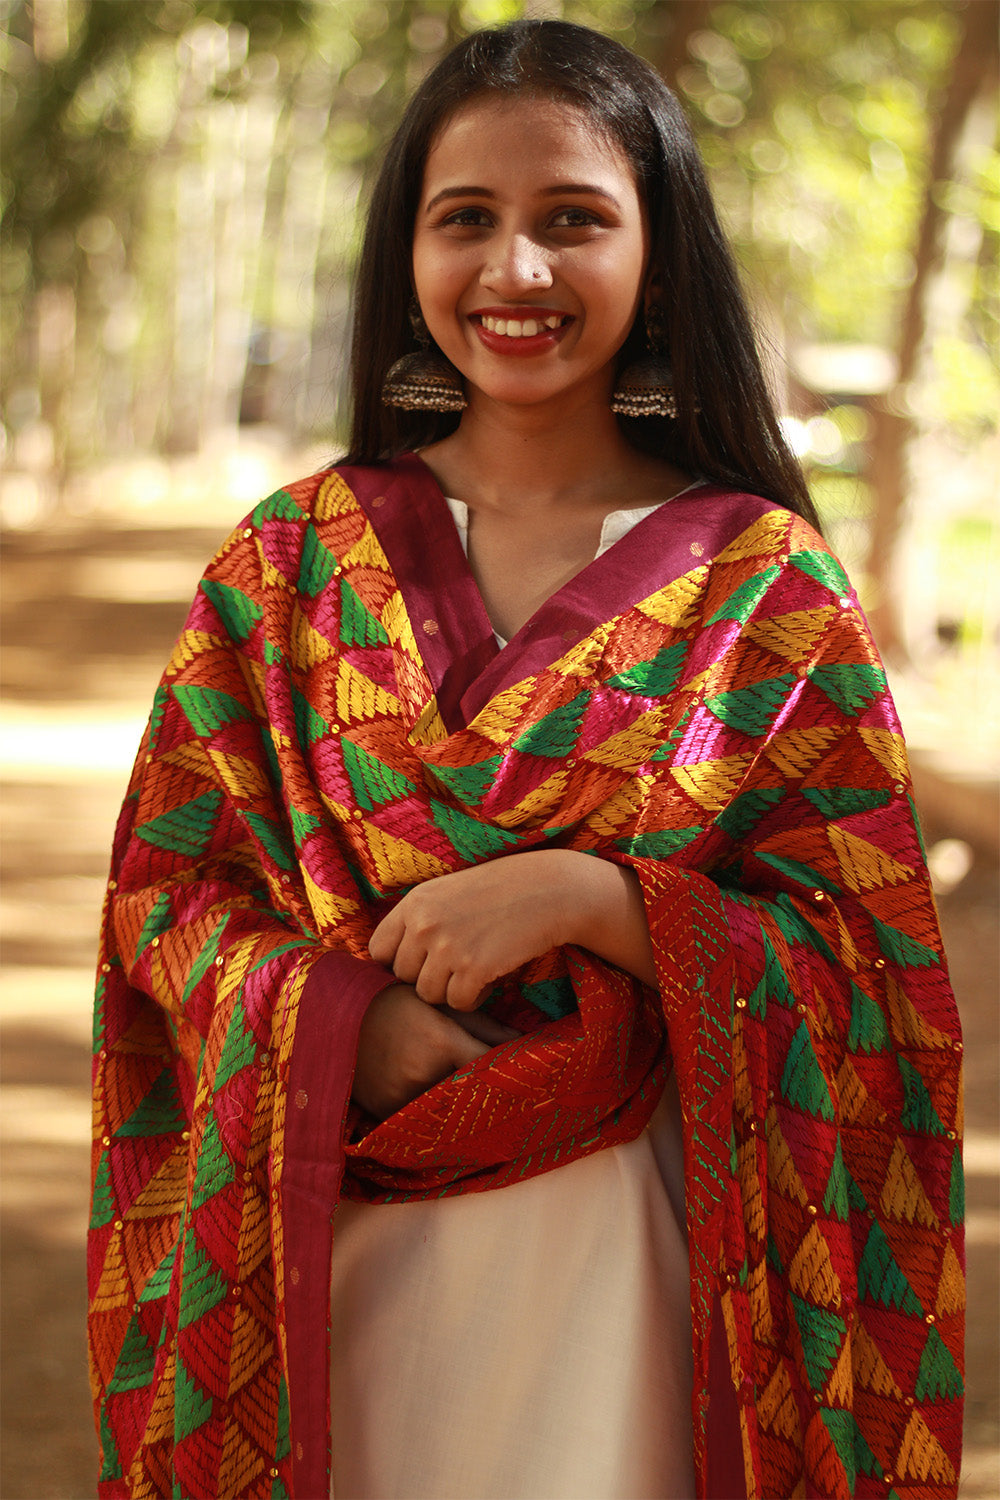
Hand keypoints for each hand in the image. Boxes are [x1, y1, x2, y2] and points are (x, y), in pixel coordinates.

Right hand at [351, 983, 519, 1119]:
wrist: (332, 1016)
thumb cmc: (391, 1001)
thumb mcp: (437, 1004)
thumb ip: (481, 1023)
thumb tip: (521, 1041)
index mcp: (442, 1041)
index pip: (489, 1064)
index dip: (506, 1068)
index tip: (519, 1069)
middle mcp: (424, 1073)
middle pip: (471, 1091)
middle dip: (485, 1087)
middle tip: (497, 1085)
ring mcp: (403, 1096)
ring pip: (447, 1108)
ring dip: (458, 1101)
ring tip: (464, 1092)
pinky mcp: (386, 1111)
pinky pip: (419, 1117)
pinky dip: (430, 1110)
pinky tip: (433, 1099)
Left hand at [369, 852, 575, 1009]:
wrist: (548, 890)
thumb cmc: (500, 891)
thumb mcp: (447, 892)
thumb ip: (418, 919)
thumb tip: (389, 960)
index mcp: (414, 903)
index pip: (378, 951)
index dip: (398, 962)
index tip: (421, 963)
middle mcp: (424, 924)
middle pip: (404, 977)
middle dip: (428, 978)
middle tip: (457, 965)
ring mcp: (447, 947)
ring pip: (429, 995)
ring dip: (451, 990)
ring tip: (474, 969)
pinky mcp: (473, 968)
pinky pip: (458, 1003)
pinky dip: (474, 997)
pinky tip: (490, 978)